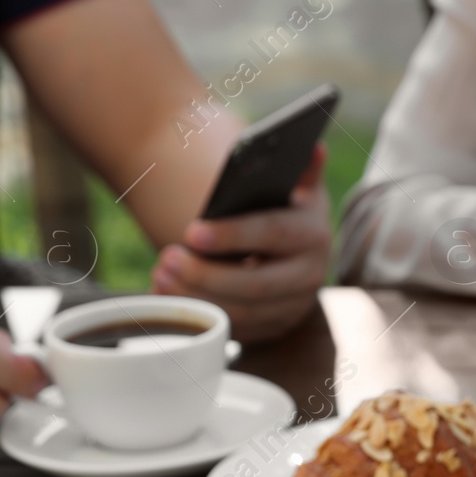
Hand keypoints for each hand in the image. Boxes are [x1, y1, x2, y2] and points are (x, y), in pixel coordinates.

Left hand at [152, 144, 330, 342]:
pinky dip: (198, 312)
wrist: (288, 251)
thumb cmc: (278, 208)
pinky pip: (233, 328)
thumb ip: (299, 169)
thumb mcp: (292, 187)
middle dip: (206, 275)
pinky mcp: (272, 326)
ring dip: (196, 295)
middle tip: (165, 258)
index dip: (233, 235)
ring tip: (160, 273)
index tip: (191, 231)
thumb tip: (315, 148)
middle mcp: (311, 273)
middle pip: (256, 285)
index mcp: (313, 232)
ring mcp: (293, 305)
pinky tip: (168, 294)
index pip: (275, 233)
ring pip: (242, 312)